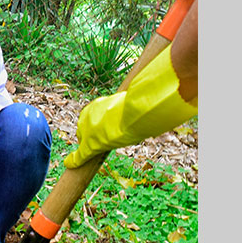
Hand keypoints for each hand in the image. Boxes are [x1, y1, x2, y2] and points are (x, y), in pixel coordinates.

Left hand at [64, 45, 197, 167]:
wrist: (135, 112)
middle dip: (93, 130)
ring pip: (85, 139)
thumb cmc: (139, 102)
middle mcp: (89, 115)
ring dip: (91, 143)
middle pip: (87, 126)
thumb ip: (147, 92)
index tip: (106, 123)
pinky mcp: (90, 145)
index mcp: (99, 104)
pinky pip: (79, 155)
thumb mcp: (141, 94)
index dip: (99, 121)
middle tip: (107, 134)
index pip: (94, 115)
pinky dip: (74, 160)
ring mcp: (88, 130)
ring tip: (101, 146)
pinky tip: (68, 164)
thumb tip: (173, 78)